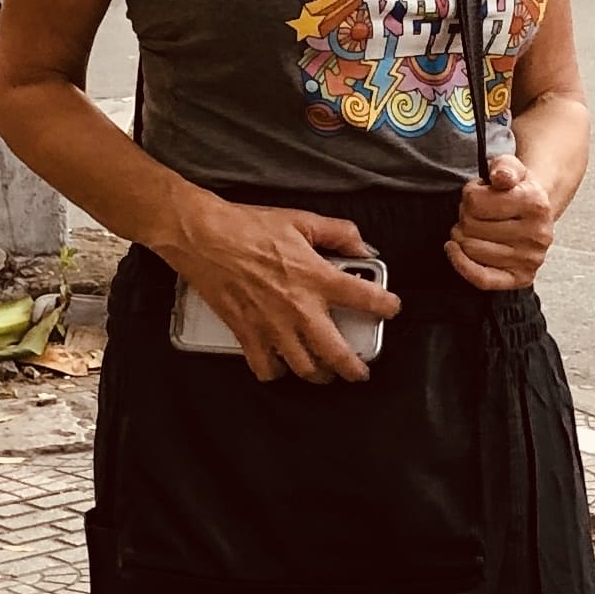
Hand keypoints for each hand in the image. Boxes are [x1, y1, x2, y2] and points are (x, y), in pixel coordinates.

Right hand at [163, 199, 397, 383]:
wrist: (204, 237)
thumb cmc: (248, 227)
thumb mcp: (301, 220)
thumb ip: (338, 233)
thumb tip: (361, 247)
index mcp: (318, 278)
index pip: (367, 299)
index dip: (387, 307)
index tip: (391, 310)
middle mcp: (299, 309)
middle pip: (337, 354)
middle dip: (354, 369)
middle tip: (359, 372)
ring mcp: (273, 326)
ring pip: (305, 369)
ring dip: (319, 374)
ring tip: (324, 372)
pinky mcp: (247, 334)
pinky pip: (266, 368)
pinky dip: (276, 372)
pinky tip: (281, 365)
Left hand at [445, 154, 559, 291]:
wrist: (536, 214)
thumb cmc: (517, 190)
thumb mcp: (511, 167)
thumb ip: (503, 166)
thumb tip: (500, 177)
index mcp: (536, 203)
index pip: (476, 201)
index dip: (469, 194)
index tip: (478, 193)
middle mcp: (538, 234)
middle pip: (471, 227)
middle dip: (466, 216)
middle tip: (477, 213)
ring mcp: (531, 259)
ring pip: (471, 249)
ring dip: (464, 236)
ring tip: (477, 227)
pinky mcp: (521, 278)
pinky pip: (482, 278)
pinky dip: (461, 264)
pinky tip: (454, 249)